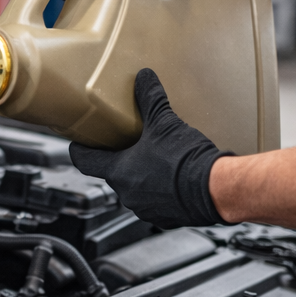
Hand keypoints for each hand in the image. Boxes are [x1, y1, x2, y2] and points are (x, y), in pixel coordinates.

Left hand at [70, 69, 230, 228]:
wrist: (217, 190)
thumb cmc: (186, 161)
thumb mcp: (165, 123)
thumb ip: (151, 99)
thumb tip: (144, 78)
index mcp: (119, 172)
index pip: (85, 162)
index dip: (80, 150)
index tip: (78, 143)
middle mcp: (127, 194)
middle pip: (113, 173)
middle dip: (120, 158)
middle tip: (130, 142)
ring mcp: (146, 209)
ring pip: (135, 189)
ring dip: (142, 175)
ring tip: (157, 158)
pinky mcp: (166, 218)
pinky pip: (156, 202)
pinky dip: (161, 190)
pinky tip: (174, 176)